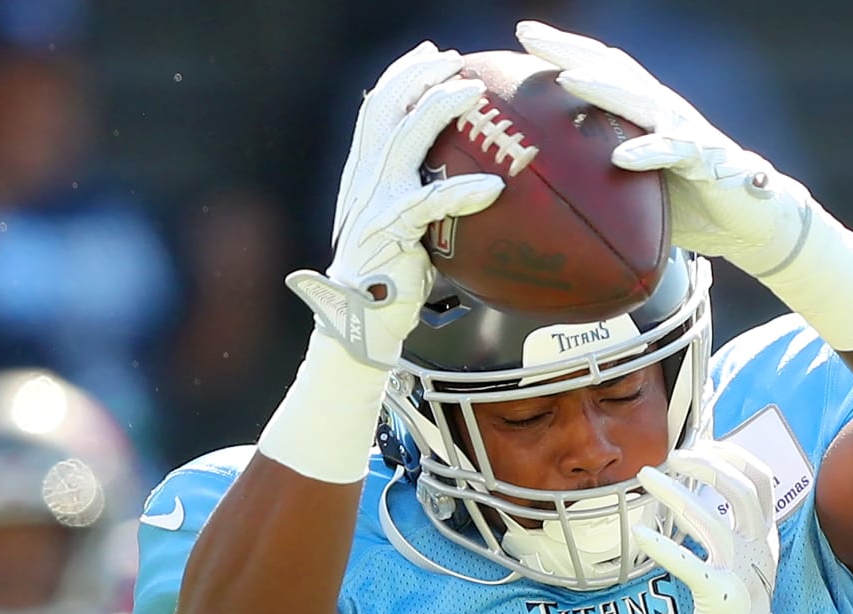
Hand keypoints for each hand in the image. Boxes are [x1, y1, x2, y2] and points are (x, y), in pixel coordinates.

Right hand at [287, 43, 504, 367]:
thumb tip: (470, 184)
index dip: (401, 75)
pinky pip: (431, 202)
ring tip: (473, 93)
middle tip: (454, 61)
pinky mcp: (391, 229)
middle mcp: (364, 177)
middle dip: (419, 75)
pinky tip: (493, 188)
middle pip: (386, 106)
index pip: (376, 107)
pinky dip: (463, 192)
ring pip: (405, 137)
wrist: (359, 319)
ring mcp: (375, 200)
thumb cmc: (390, 278)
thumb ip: (422, 199)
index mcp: (363, 173)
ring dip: (440, 108)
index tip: (430, 56)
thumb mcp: (404, 229)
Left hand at [516, 22, 812, 278]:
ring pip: (640, 100)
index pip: (600, 69)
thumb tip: (544, 191)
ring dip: (603, 89)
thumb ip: (598, 177)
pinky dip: (648, 151)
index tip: (523, 36)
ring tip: (568, 80)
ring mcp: (684, 130)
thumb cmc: (688, 202)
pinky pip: (675, 151)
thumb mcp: (634, 187)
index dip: (564, 49)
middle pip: (612, 70)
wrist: (751, 219)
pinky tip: (622, 156)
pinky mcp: (706, 158)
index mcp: (643, 111)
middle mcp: (662, 109)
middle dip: (570, 51)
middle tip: (528, 36)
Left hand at [632, 442, 787, 613]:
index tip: (704, 442)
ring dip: (675, 494)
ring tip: (646, 477)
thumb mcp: (745, 562)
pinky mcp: (720, 597)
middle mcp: (758, 550)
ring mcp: (741, 572)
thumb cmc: (735, 610)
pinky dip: (664, 547)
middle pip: (741, 491)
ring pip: (712, 521)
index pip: (761, 482)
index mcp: (765, 538)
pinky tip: (640, 535)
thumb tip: (705, 487)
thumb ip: (733, 527)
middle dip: (705, 465)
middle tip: (671, 456)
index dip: (734, 456)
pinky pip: (690, 564)